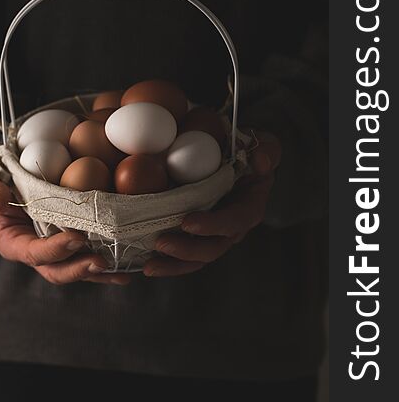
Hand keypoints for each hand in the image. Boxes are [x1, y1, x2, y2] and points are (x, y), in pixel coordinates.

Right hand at [0, 168, 130, 285]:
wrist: (10, 179)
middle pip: (57, 270)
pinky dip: (110, 261)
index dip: (54, 250)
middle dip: (80, 269)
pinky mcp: (73, 242)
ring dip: (100, 272)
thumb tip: (1, 200)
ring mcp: (56, 250)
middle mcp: (36, 252)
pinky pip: (90, 255)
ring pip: (78, 268)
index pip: (33, 253)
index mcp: (13, 242)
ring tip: (123, 273)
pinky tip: (131, 262)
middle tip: (102, 262)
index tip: (76, 238)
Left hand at [143, 131, 281, 276]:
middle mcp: (234, 228)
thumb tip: (261, 161)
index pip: (234, 221)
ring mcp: (215, 235)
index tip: (187, 222)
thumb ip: (267, 150)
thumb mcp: (265, 145)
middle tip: (161, 243)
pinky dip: (166, 261)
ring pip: (196, 259)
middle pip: (213, 248)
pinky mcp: (199, 237)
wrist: (241, 161)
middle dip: (187, 250)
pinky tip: (144, 264)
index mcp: (250, 207)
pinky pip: (184, 255)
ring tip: (149, 265)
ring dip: (173, 264)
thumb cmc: (252, 151)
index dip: (212, 225)